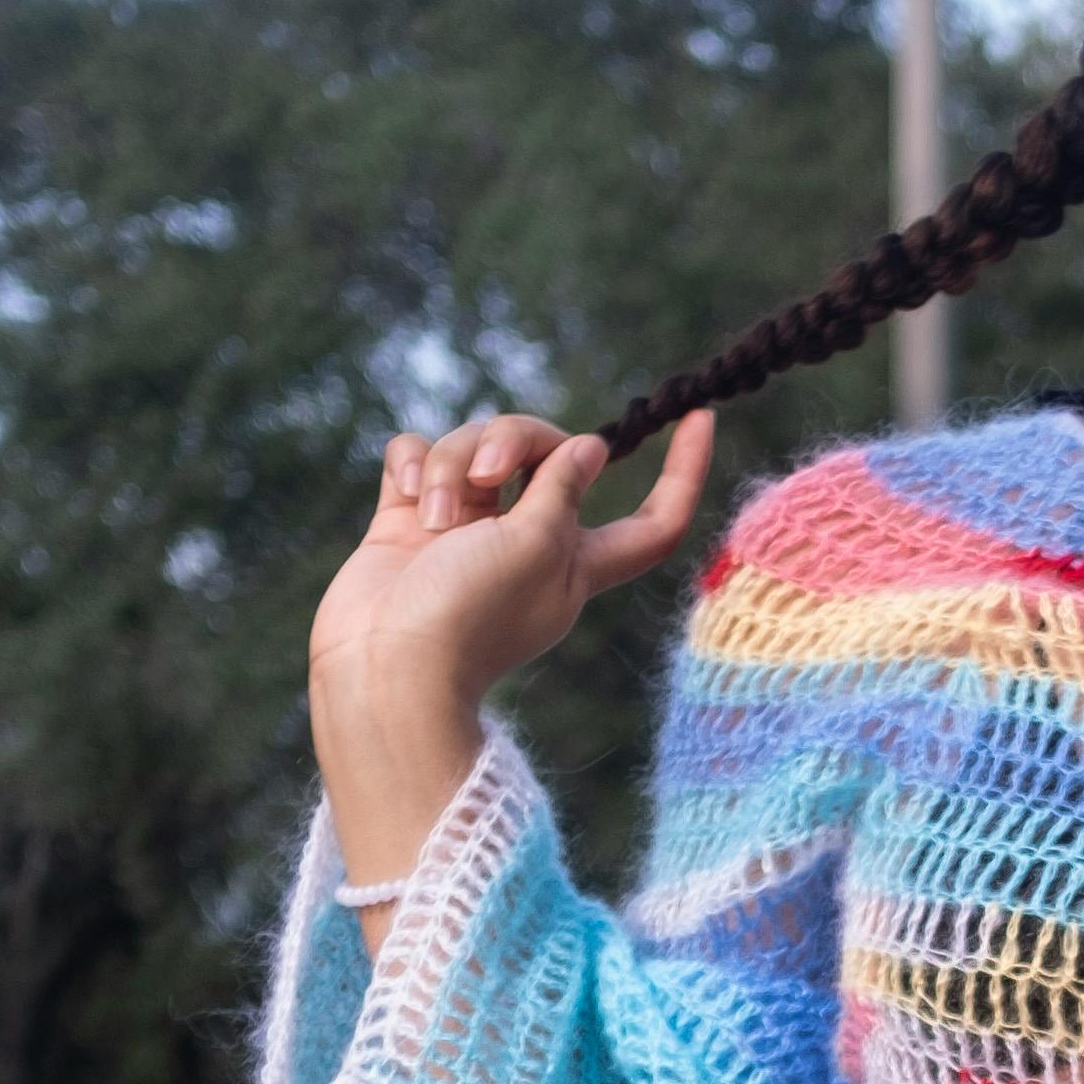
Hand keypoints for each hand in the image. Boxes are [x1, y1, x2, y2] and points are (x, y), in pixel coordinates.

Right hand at [306, 408, 713, 881]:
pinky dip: (413, 464)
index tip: (700, 417)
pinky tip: (407, 493)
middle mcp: (526, 541)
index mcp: (578, 562)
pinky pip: (418, 457)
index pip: (653, 520)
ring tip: (434, 517)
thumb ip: (563, 490)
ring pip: (474, 447)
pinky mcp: (409, 522)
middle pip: (544, 451)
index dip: (682, 473)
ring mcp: (464, 529)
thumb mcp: (538, 546)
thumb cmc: (471, 616)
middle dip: (514, 439)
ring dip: (454, 464)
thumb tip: (590, 448)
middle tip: (491, 473)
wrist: (384, 666)